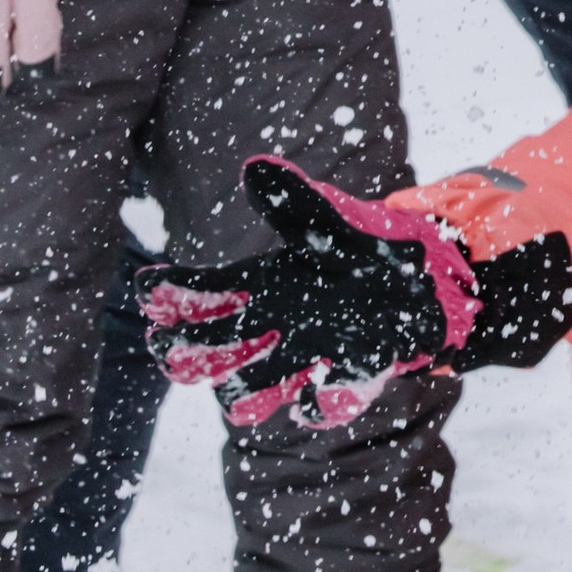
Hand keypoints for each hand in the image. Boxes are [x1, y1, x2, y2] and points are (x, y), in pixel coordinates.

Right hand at [144, 159, 476, 429]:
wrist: (423, 285)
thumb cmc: (365, 251)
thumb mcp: (331, 224)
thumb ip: (295, 203)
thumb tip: (253, 168)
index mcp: (266, 283)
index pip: (208, 289)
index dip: (174, 292)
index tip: (149, 292)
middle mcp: (277, 323)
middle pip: (216, 343)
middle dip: (187, 347)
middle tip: (166, 346)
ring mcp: (308, 354)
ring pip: (256, 383)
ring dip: (243, 390)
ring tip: (236, 398)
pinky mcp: (347, 375)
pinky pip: (325, 401)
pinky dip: (320, 403)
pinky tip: (312, 399)